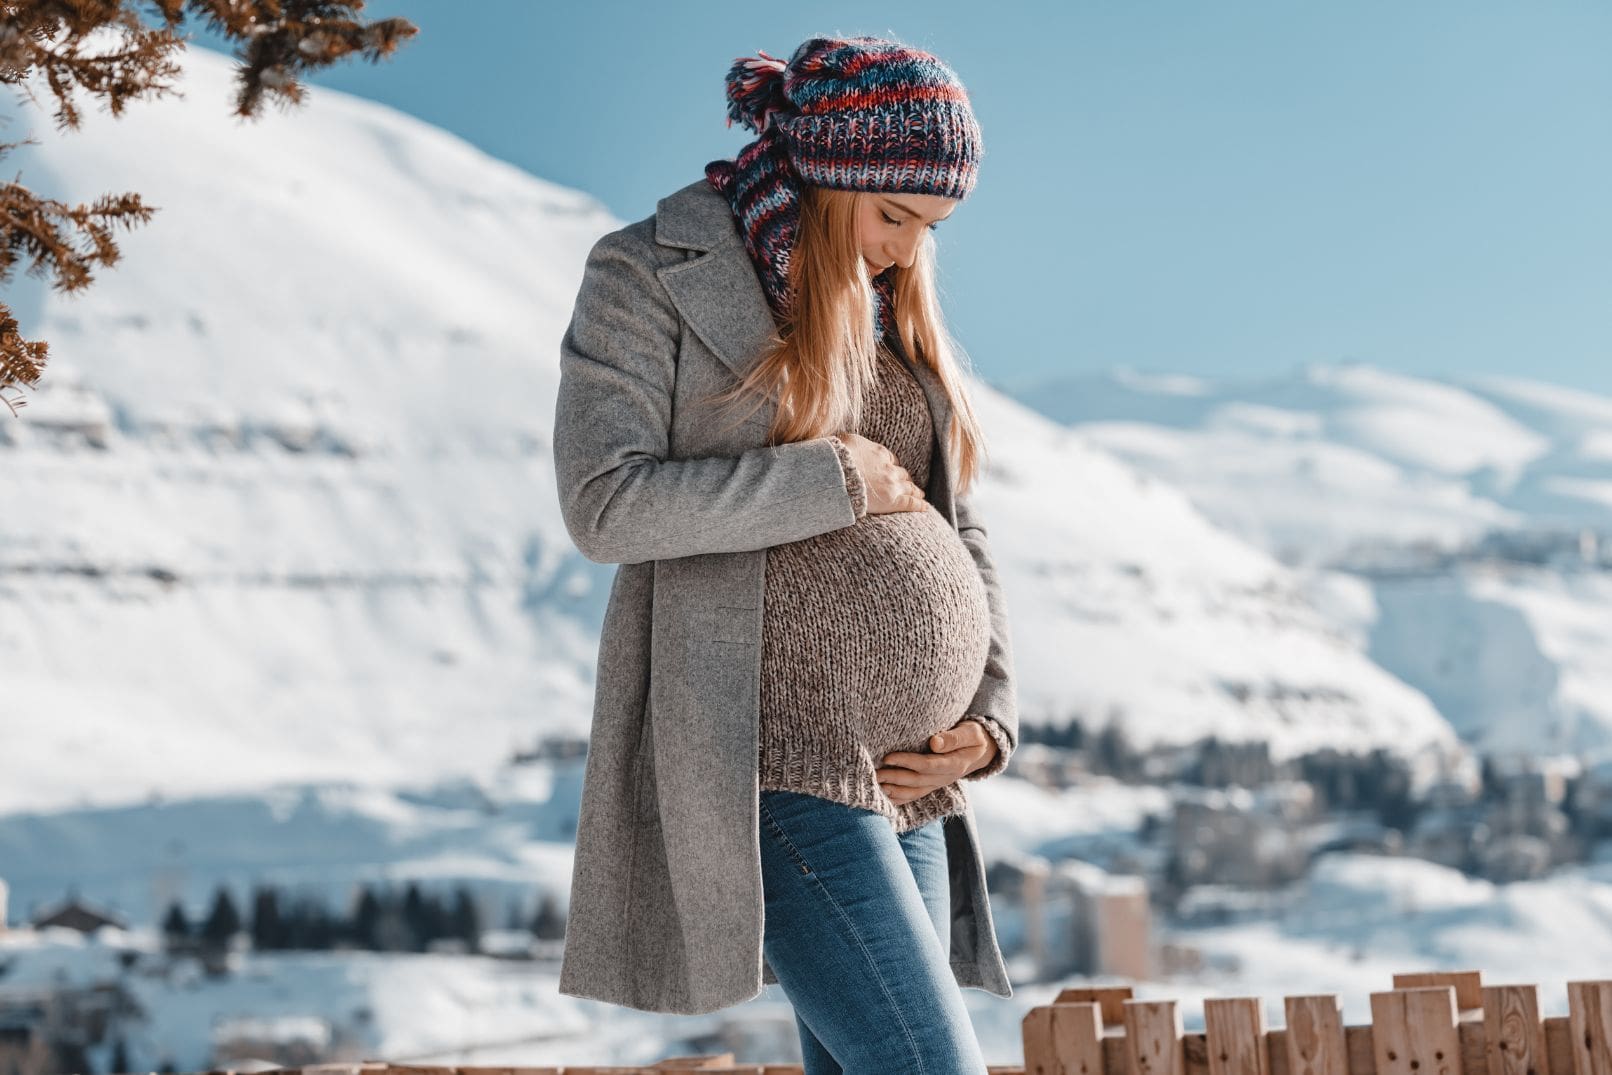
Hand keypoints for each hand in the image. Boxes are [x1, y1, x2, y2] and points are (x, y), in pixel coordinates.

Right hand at [835, 431, 926, 514]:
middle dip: (905, 478)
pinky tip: (925, 507)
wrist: (837, 474)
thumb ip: (851, 444)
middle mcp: (889, 468)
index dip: (893, 466)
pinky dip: (919, 505)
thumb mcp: (844, 441)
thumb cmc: (836, 457)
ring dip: (915, 490)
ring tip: (920, 494)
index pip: (891, 460)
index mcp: (879, 453)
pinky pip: (910, 503)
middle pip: (902, 474)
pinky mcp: (892, 501)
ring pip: (909, 487)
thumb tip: (846, 444)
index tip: (893, 469)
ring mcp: (892, 484)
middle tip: (908, 483)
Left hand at [876, 719, 999, 804]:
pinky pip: (915, 795)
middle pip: (917, 781)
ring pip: (914, 792)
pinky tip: (884, 796)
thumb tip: (934, 742)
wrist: (982, 751)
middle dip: (894, 778)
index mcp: (955, 764)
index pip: (927, 765)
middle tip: (874, 773)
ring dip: (894, 790)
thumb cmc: (974, 736)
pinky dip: (899, 798)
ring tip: (874, 785)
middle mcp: (946, 778)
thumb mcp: (970, 733)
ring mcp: (938, 784)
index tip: (888, 757)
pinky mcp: (932, 785)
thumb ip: (953, 738)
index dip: (907, 762)